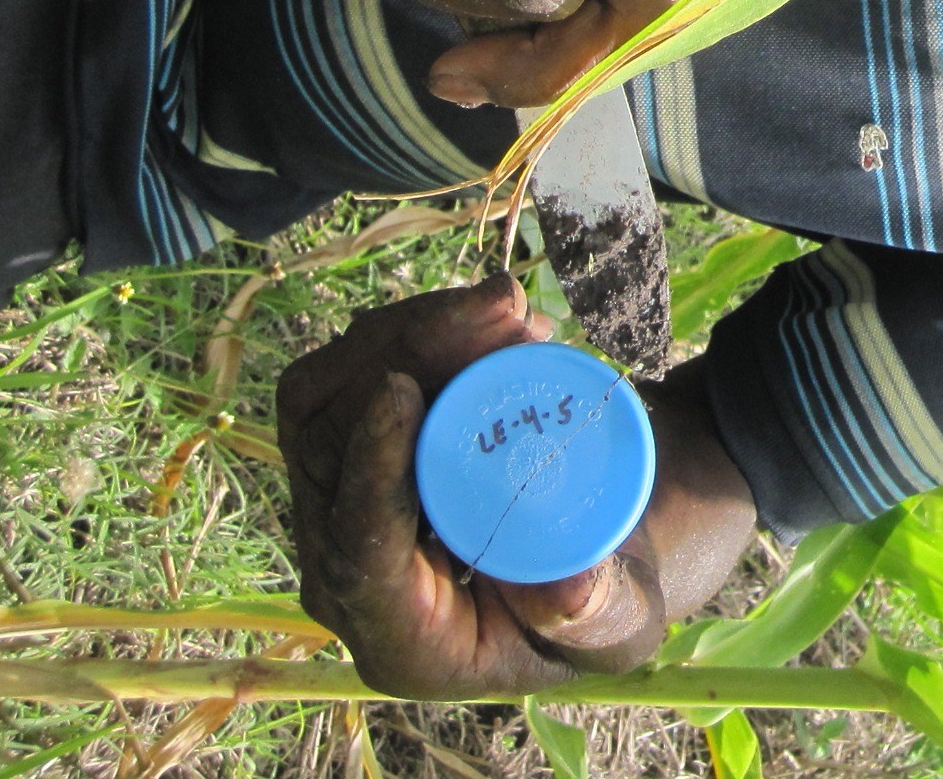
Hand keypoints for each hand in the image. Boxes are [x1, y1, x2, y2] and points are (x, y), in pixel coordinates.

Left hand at [276, 273, 667, 698]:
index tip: (400, 389)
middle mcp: (347, 570)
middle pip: (327, 449)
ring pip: (325, 396)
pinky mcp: (349, 446)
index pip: (357, 551)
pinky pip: (349, 372)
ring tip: (510, 307)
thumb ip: (597, 618)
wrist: (581, 553)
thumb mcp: (617, 625)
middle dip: (405, 360)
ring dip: (410, 332)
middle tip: (505, 313)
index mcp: (402, 636)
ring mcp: (338, 503)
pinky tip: (492, 316)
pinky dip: (413, 328)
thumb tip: (573, 591)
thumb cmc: (595, 602)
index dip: (370, 467)